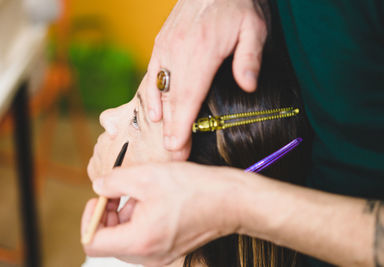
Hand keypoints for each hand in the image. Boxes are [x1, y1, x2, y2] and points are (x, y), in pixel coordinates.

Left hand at [81, 162, 240, 265]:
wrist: (231, 201)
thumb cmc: (194, 188)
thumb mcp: (147, 176)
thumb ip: (113, 182)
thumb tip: (98, 187)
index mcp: (139, 241)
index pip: (92, 242)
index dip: (89, 217)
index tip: (99, 198)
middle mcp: (148, 257)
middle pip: (109, 243)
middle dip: (108, 215)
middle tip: (117, 193)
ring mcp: (161, 256)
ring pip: (126, 240)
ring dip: (125, 218)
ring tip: (141, 195)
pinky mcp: (170, 251)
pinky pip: (143, 240)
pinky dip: (139, 222)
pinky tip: (153, 202)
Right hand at [146, 0, 268, 152]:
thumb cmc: (237, 4)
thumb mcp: (254, 28)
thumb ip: (249, 58)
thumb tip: (248, 86)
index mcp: (202, 50)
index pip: (189, 97)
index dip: (181, 126)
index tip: (177, 148)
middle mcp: (178, 51)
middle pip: (172, 99)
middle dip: (170, 130)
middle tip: (171, 156)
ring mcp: (165, 46)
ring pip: (159, 89)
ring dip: (160, 118)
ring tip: (162, 142)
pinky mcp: (161, 43)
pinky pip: (152, 74)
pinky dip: (151, 96)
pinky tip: (154, 114)